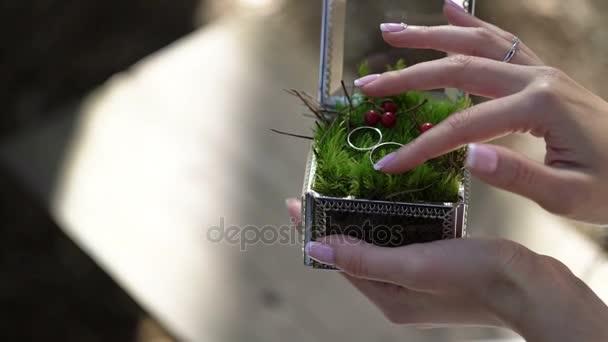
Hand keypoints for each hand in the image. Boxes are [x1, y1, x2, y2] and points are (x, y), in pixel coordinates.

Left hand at [286, 199, 607, 340]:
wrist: (532, 286)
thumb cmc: (474, 277)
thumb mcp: (412, 266)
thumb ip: (363, 259)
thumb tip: (315, 249)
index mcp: (387, 298)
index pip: (337, 261)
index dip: (313, 232)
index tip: (294, 203)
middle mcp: (397, 293)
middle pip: (354, 253)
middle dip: (334, 223)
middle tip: (320, 190)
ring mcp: (417, 281)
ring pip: (378, 245)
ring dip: (361, 219)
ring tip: (347, 189)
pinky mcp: (436, 267)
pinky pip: (402, 241)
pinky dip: (391, 221)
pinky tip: (390, 200)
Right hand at [357, 2, 607, 223]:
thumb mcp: (569, 196)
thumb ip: (518, 175)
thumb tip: (468, 157)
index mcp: (538, 108)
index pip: (462, 127)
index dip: (421, 147)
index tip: (389, 163)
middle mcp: (536, 78)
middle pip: (457, 68)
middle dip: (407, 77)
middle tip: (368, 84)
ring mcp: (540, 69)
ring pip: (475, 43)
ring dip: (429, 35)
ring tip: (391, 31)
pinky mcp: (543, 72)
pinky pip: (502, 40)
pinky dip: (473, 22)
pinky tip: (451, 9)